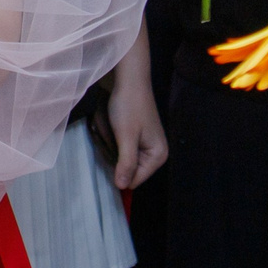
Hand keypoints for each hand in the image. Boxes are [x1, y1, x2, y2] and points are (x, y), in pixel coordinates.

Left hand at [97, 37, 167, 189]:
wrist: (127, 79)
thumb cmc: (128, 106)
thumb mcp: (126, 137)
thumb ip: (126, 163)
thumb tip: (122, 187)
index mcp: (158, 155)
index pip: (133, 181)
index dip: (119, 170)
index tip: (113, 150)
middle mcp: (154, 153)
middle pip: (126, 170)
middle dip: (113, 154)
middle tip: (112, 133)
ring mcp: (143, 144)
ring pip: (118, 158)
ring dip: (109, 144)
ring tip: (111, 125)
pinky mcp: (133, 136)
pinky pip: (116, 146)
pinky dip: (109, 137)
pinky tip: (109, 123)